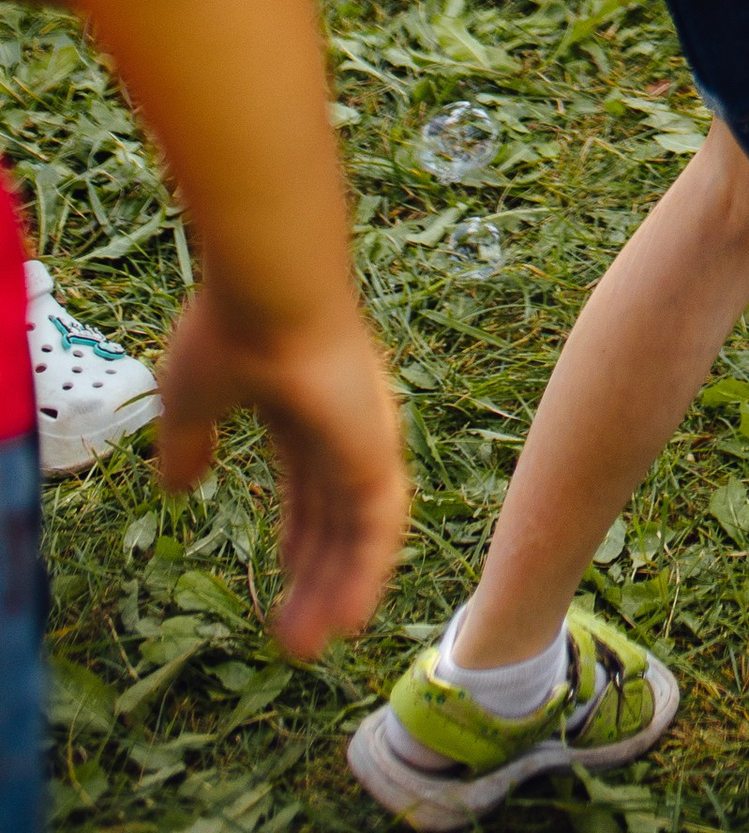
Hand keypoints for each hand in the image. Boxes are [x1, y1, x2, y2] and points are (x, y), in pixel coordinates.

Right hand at [156, 288, 407, 659]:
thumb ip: (187, 445)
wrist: (270, 294)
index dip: (298, 536)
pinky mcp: (379, 451)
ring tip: (310, 645)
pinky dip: (369, 573)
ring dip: (338, 589)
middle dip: (316, 577)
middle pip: (335, 516)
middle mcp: (343, 425)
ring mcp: (365, 437)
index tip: (282, 581)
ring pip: (359, 531)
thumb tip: (175, 488)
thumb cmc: (231, 333)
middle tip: (293, 636)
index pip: (310, 486)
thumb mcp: (192, 400)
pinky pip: (382, 527)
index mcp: (302, 408)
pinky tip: (348, 620)